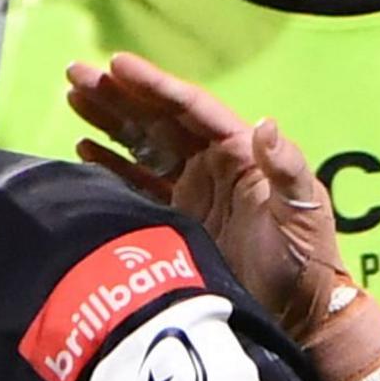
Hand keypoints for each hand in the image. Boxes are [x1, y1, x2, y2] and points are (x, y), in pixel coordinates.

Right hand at [65, 55, 379, 380]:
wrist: (297, 316)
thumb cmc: (307, 260)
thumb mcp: (304, 212)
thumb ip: (286, 170)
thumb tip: (264, 126)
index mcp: (240, 151)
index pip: (190, 108)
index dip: (153, 86)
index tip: (117, 64)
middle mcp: (213, 163)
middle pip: (157, 119)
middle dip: (118, 95)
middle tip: (76, 72)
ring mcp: (192, 190)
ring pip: (142, 145)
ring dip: (109, 121)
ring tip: (73, 97)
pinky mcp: (176, 220)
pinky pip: (137, 184)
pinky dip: (111, 165)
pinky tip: (84, 148)